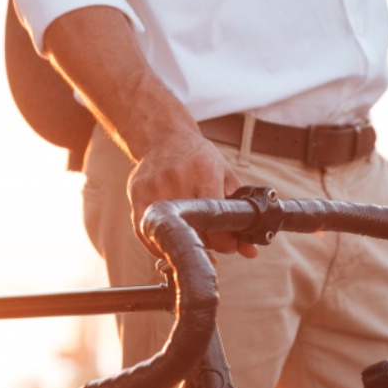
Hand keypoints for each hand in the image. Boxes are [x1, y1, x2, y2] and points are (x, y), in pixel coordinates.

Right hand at [127, 133, 258, 258]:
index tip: (229, 245)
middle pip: (193, 228)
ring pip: (169, 233)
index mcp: (204, 171)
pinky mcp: (137, 192)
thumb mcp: (225, 176)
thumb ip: (240, 212)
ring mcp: (154, 186)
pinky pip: (144, 231)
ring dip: (183, 245)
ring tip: (193, 242)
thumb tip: (251, 252)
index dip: (225, 241)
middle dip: (207, 243)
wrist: (164, 136)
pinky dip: (157, 245)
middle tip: (213, 242)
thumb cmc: (198, 158)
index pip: (215, 217)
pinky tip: (170, 245)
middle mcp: (178, 178)